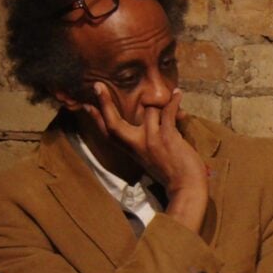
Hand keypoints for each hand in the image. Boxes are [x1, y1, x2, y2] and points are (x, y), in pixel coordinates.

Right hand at [85, 83, 206, 224]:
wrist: (186, 187)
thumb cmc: (171, 172)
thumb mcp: (149, 158)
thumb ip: (144, 141)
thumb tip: (149, 116)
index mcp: (131, 150)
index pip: (108, 133)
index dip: (96, 118)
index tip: (86, 105)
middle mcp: (137, 144)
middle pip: (113, 123)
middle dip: (105, 103)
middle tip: (98, 85)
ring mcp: (151, 139)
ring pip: (149, 110)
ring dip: (162, 105)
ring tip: (172, 102)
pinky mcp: (167, 136)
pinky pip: (168, 112)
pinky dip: (174, 101)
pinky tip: (177, 93)